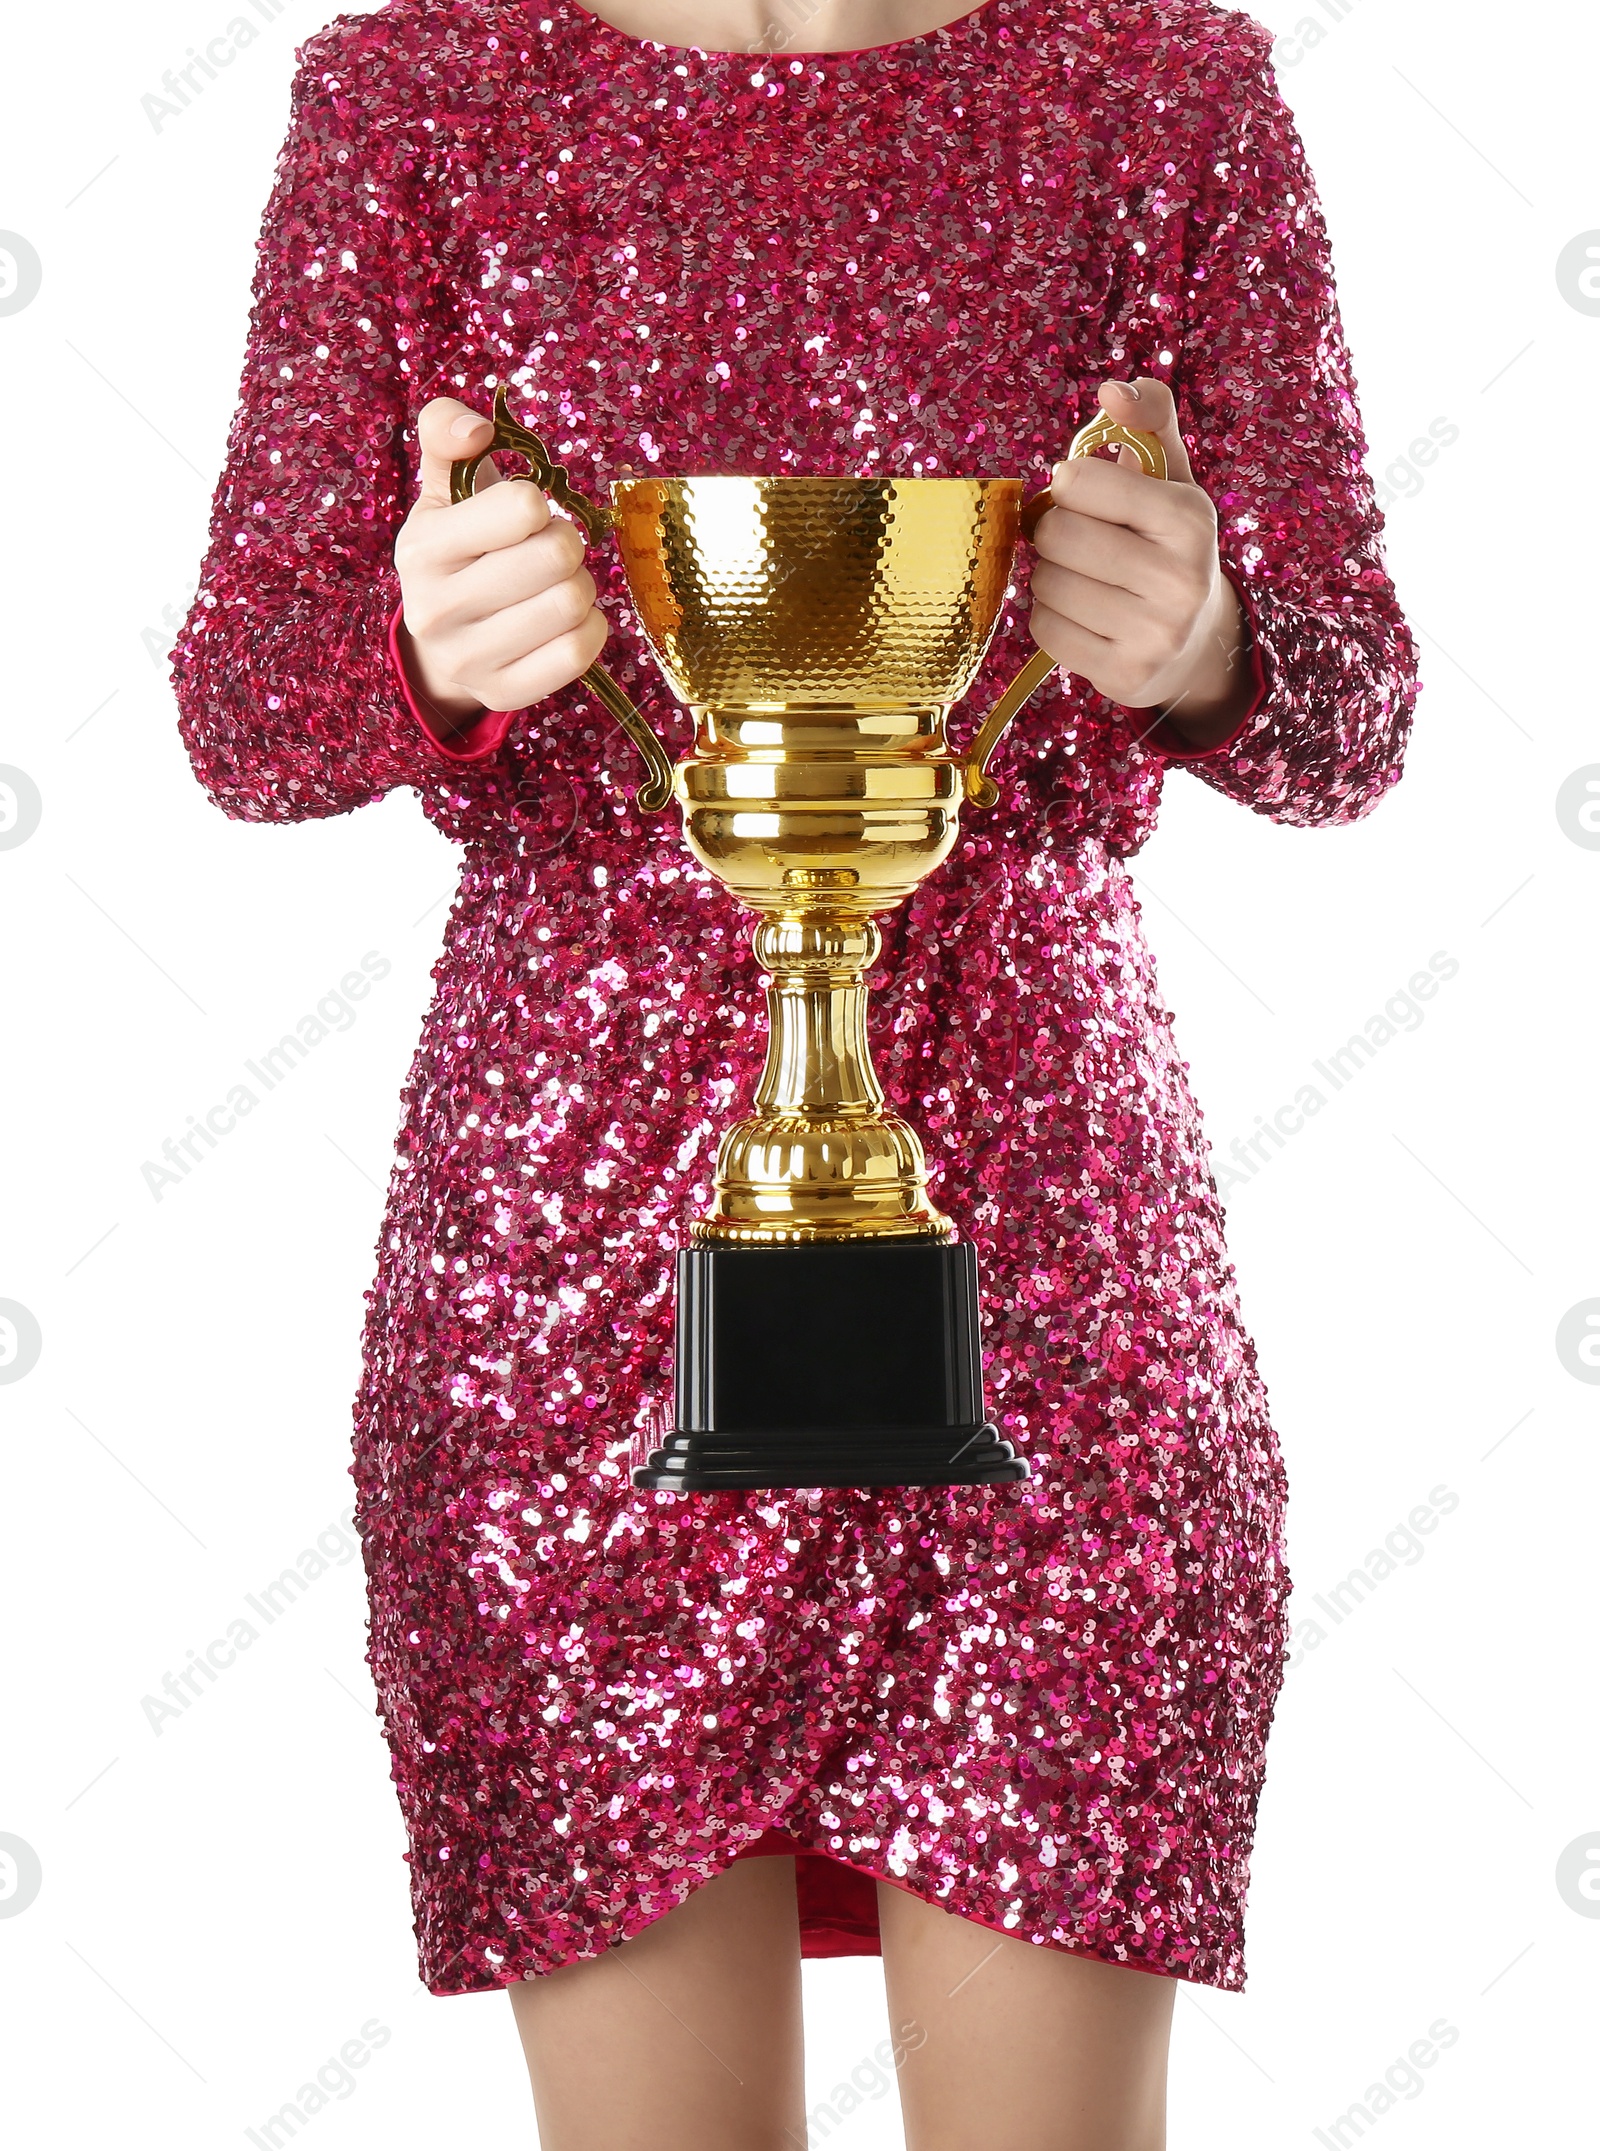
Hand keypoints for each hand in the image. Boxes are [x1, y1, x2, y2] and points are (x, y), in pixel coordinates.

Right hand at [391, 398, 609, 735]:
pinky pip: (579, 653)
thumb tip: (478, 429)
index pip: (522, 507)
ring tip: (554, 585)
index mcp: (423, 548)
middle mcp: (436, 609)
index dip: (538, 505)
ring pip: (572, 604)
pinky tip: (565, 622)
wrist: (439, 641)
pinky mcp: (503, 693)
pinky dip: (590, 629)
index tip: (523, 517)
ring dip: (580, 587)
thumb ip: (447, 432)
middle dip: (567, 545)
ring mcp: (468, 659)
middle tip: (550, 553)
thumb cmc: (456, 549)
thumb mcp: (442, 488)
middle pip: (558, 556)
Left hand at [1029, 378, 1253, 749]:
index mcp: (1190, 519)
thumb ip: (1148, 418)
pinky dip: (1051, 618)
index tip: (1086, 495)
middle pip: (1058, 536)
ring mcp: (1153, 635)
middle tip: (1081, 541)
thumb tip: (1110, 390)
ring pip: (1047, 585)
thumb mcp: (1172, 476)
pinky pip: (1046, 630)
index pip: (1080, 481)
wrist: (1198, 641)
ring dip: (1052, 577)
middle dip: (1056, 533)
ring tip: (1085, 578)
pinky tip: (1082, 613)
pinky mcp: (1124, 676)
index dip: (1069, 485)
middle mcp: (1178, 580)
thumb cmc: (1169, 545)